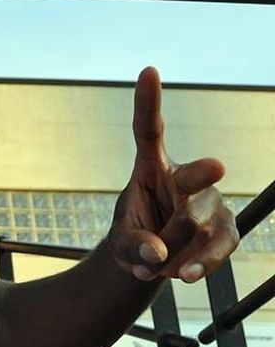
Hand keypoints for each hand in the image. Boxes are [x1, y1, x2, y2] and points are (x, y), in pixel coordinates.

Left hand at [107, 67, 237, 282]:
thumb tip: (156, 255)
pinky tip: (185, 275)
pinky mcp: (227, 228)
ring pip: (199, 224)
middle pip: (193, 179)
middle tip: (209, 178)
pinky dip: (200, 265)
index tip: (147, 70)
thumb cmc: (132, 241)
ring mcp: (211, 201)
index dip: (149, 101)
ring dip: (174, 253)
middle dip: (200, 179)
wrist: (152, 264)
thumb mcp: (120, 244)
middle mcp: (185, 177)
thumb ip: (131, 247)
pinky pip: (220, 245)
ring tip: (157, 265)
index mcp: (151, 167)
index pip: (149, 130)